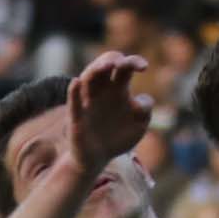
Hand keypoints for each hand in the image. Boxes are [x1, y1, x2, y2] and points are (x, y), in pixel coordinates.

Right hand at [66, 49, 153, 169]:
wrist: (97, 157)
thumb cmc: (119, 136)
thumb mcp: (138, 126)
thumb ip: (145, 112)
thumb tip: (143, 100)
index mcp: (118, 88)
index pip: (124, 67)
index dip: (134, 62)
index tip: (144, 67)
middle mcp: (102, 89)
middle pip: (105, 65)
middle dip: (113, 59)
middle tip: (123, 63)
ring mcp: (88, 100)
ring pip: (88, 77)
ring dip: (96, 69)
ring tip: (106, 66)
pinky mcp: (76, 115)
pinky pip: (73, 101)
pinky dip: (73, 91)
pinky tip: (76, 82)